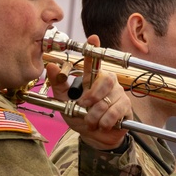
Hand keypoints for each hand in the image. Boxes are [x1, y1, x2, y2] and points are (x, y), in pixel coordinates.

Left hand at [47, 34, 130, 150]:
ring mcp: (118, 93)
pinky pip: (114, 112)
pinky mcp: (125, 106)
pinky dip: (104, 122)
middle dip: (92, 96)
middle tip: (83, 107)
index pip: (94, 60)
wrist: (93, 137)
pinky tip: (102, 125)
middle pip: (105, 80)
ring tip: (90, 121)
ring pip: (106, 100)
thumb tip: (50, 66)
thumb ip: (58, 85)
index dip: (94, 48)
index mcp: (92, 77)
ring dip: (94, 115)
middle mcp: (107, 82)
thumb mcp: (64, 101)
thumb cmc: (80, 116)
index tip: (93, 38)